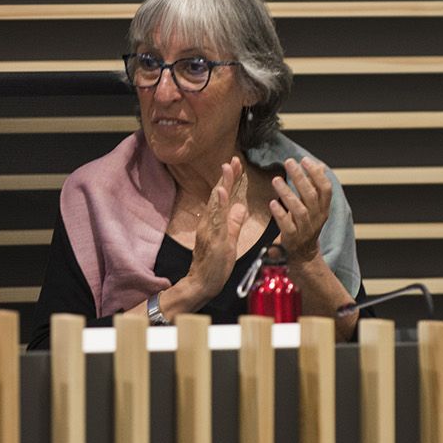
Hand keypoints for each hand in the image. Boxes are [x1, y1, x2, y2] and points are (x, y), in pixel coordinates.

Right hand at [179, 159, 247, 300]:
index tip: (236, 163)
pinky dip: (219, 205)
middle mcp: (210, 222)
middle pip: (219, 195)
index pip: (224, 197)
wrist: (201, 283)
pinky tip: (222, 193)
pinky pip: (216, 220)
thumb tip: (241, 206)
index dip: (230, 180)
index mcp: (215, 222)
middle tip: (233, 159)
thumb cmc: (215, 264)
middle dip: (226, 177)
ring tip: (227, 168)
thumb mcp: (229, 239)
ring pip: (216, 204)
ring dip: (222, 185)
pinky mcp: (213, 239)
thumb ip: (234, 223)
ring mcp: (210, 230)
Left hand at [270, 156, 332, 266]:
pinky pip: (286, 225)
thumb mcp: (315, 207)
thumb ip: (315, 187)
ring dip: (287, 193)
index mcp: (324, 208)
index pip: (326, 189)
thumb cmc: (307, 224)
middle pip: (311, 195)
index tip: (305, 160)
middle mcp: (317, 218)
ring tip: (275, 179)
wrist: (304, 254)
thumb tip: (319, 165)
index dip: (317, 174)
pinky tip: (272, 203)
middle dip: (300, 177)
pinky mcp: (292, 238)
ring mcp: (305, 228)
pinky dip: (280, 213)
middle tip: (289, 162)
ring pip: (299, 209)